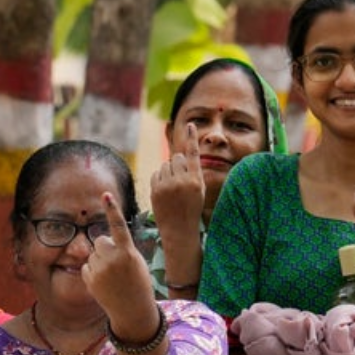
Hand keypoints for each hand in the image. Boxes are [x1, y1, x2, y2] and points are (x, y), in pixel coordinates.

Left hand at [80, 192, 159, 336]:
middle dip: (105, 248)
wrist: (133, 310)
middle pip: (100, 241)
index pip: (118, 226)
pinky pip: (86, 266)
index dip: (112, 209)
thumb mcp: (136, 262)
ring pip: (93, 254)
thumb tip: (101, 241)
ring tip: (112, 276)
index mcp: (128, 252)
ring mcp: (100, 270)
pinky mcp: (90, 279)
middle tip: (117, 264)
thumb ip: (121, 248)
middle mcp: (113, 259)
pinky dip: (92, 272)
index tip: (106, 195)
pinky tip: (104, 283)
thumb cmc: (138, 283)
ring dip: (100, 261)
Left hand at [149, 121, 206, 235]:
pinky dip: (160, 178)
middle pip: (176, 158)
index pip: (193, 154)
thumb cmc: (192, 208)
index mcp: (196, 181)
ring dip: (169, 171)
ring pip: (165, 165)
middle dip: (178, 165)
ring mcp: (167, 186)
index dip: (191, 138)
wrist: (179, 229)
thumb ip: (191, 172)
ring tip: (173, 187)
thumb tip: (177, 156)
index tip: (190, 125)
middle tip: (181, 179)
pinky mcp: (155, 190)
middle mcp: (181, 181)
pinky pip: (156, 173)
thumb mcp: (199, 190)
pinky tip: (165, 190)